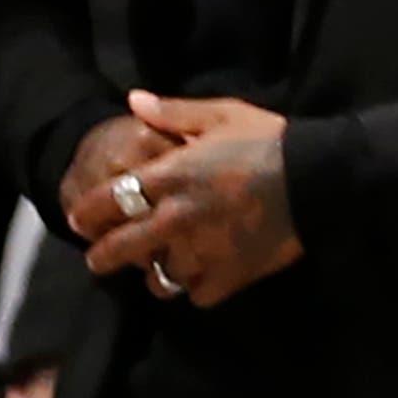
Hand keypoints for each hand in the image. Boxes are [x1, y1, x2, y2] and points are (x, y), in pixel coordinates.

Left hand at [82, 89, 303, 307]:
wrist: (319, 178)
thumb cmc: (269, 140)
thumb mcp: (221, 114)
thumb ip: (172, 112)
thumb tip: (132, 101)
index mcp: (171, 176)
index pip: (110, 199)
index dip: (88, 212)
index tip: (78, 220)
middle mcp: (178, 219)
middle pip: (122, 248)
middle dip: (101, 257)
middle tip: (97, 260)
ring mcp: (203, 252)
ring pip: (158, 280)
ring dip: (152, 276)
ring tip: (154, 271)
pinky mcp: (230, 276)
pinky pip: (198, 296)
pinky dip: (194, 290)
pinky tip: (197, 280)